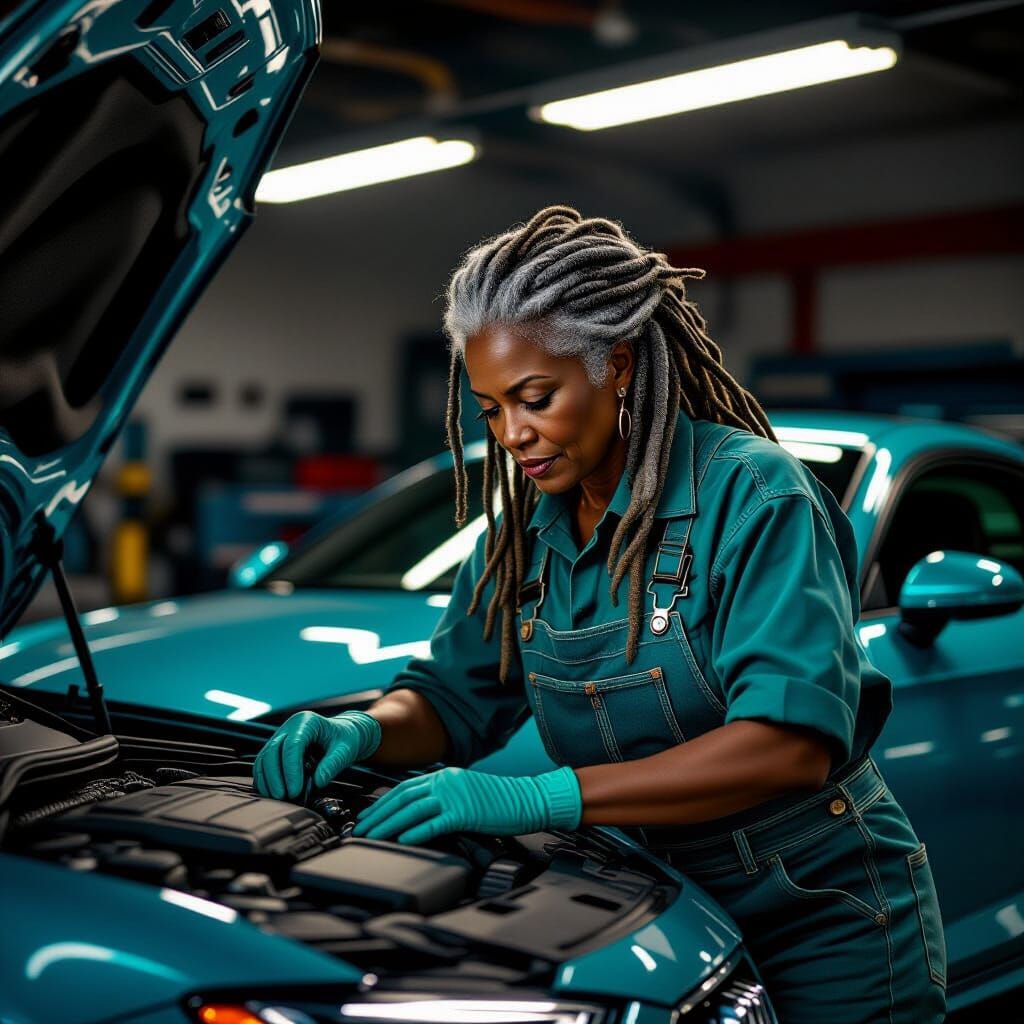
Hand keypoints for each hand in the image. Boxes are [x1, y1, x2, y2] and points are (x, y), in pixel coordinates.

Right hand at [253, 710, 380, 799]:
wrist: (344, 733)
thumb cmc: (346, 739)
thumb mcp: (346, 750)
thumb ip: (333, 764)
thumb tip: (318, 782)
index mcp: (306, 721)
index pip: (292, 746)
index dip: (291, 770)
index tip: (295, 791)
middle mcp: (289, 727)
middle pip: (273, 751)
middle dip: (276, 777)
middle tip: (284, 798)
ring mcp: (281, 737)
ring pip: (264, 758)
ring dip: (268, 781)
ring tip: (279, 799)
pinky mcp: (276, 749)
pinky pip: (264, 765)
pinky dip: (265, 780)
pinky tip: (272, 794)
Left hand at [351, 765, 581, 844]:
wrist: (527, 798)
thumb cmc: (499, 800)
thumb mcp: (466, 791)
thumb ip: (444, 797)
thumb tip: (420, 813)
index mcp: (444, 776)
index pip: (404, 788)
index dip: (382, 803)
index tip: (366, 817)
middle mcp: (445, 782)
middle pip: (403, 798)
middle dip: (378, 815)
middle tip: (360, 829)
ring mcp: (455, 796)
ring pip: (413, 811)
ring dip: (389, 825)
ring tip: (372, 837)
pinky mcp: (466, 812)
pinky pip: (435, 823)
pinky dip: (417, 832)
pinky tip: (403, 840)